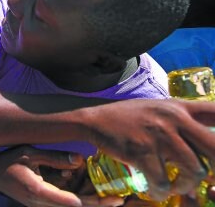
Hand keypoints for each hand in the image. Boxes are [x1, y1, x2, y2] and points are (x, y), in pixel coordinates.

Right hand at [0, 146, 124, 205]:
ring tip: (112, 192)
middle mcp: (42, 202)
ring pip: (72, 205)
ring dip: (89, 199)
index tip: (108, 199)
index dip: (89, 201)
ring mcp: (43, 205)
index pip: (67, 200)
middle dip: (97, 204)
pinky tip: (89, 182)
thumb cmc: (8, 162)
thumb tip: (80, 160)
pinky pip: (65, 201)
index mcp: (37, 191)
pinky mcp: (45, 203)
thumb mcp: (29, 153)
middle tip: (119, 199)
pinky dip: (78, 194)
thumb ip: (54, 157)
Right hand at [84, 99, 214, 200]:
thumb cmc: (130, 118)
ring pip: (194, 171)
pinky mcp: (142, 151)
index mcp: (179, 107)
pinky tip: (154, 189)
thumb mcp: (159, 109)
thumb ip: (183, 118)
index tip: (214, 155)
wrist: (95, 121)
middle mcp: (173, 118)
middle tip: (204, 179)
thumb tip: (209, 143)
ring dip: (185, 186)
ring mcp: (158, 135)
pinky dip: (160, 191)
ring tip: (174, 186)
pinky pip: (164, 181)